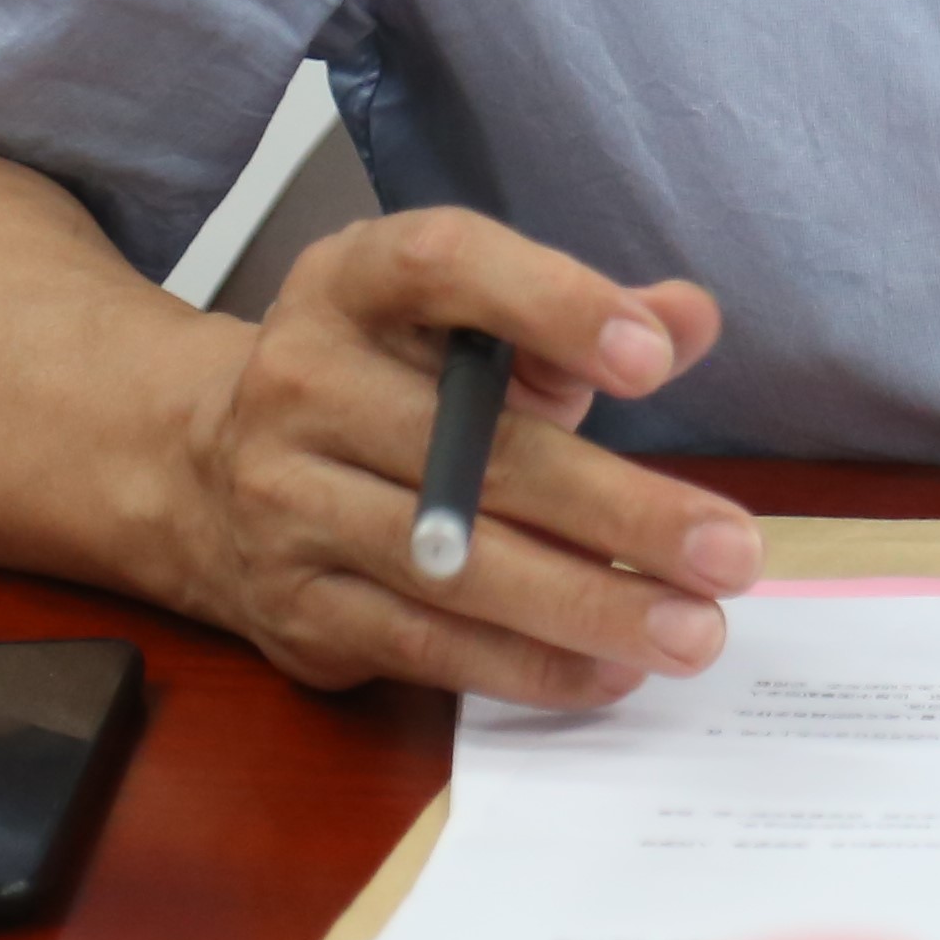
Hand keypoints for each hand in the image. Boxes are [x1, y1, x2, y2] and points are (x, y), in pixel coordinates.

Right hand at [172, 206, 757, 703]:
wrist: (206, 471)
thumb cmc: (387, 383)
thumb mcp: (467, 322)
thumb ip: (581, 317)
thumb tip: (690, 318)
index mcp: (353, 283)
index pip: (448, 269)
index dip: (553, 304)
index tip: (654, 361)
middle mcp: (303, 384)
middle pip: (477, 453)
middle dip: (623, 511)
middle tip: (733, 550)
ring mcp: (287, 503)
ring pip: (458, 567)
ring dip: (591, 607)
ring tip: (693, 629)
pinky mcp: (296, 607)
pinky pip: (429, 645)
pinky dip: (531, 666)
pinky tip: (613, 670)